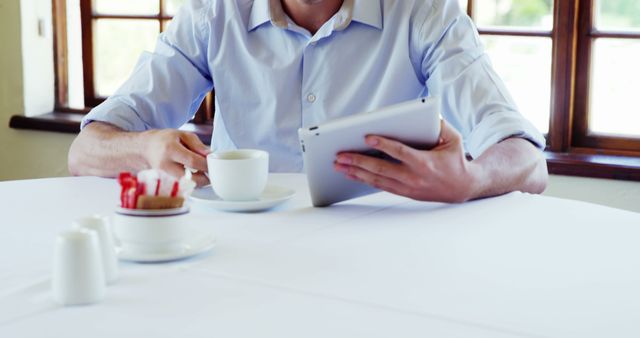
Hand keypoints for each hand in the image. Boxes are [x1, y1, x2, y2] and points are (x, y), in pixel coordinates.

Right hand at [143, 129, 210, 185]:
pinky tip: (193, 176)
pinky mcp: (163, 182)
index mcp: (170, 150)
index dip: (206, 165)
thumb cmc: (164, 140)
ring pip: (186, 185)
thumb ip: (197, 145)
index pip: (193, 161)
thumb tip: (210, 155)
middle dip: (204, 179)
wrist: (144, 148)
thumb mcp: (182, 135)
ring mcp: (163, 176)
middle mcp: (165, 165)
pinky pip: (181, 186)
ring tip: (202, 173)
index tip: (213, 165)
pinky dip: (190, 183)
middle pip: (189, 178)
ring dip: (198, 182)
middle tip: (210, 174)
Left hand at [334, 120, 480, 202]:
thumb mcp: (453, 140)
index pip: (400, 153)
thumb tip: (427, 112)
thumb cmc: (456, 161)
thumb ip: (440, 125)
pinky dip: (363, 180)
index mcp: (424, 163)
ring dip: (355, 172)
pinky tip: (351, 174)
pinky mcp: (404, 193)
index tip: (367, 138)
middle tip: (340, 155)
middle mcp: (413, 177)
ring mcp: (407, 187)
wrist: (462, 188)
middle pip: (381, 169)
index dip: (383, 145)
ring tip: (339, 165)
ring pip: (376, 180)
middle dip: (358, 161)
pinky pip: (380, 186)